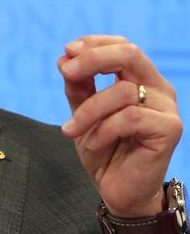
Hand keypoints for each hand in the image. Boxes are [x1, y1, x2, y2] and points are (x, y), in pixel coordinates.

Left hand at [58, 35, 182, 217]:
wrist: (116, 190)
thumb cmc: (102, 147)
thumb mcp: (81, 111)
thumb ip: (77, 85)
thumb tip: (64, 58)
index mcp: (140, 78)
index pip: (121, 45)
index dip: (94, 43)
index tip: (67, 51)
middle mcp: (157, 88)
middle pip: (129, 53)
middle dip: (93, 58)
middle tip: (66, 72)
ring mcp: (166, 108)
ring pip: (121, 91)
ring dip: (88, 111)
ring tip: (72, 130)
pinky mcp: (169, 129)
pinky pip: (129, 117)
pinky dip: (103, 129)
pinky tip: (94, 142)